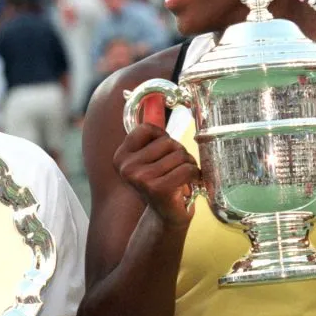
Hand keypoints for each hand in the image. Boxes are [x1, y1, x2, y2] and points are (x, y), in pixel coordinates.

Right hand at [113, 94, 199, 227]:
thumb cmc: (163, 183)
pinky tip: (186, 187)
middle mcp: (125, 166)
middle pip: (168, 141)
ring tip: (179, 180)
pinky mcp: (156, 188)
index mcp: (121, 156)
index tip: (162, 157)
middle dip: (178, 155)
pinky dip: (194, 176)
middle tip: (173, 173)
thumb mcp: (154, 156)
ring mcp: (139, 178)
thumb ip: (151, 132)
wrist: (166, 218)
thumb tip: (152, 97)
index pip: (149, 128)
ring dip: (187, 166)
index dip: (163, 140)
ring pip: (180, 155)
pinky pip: (187, 168)